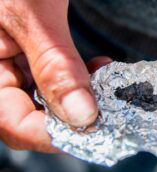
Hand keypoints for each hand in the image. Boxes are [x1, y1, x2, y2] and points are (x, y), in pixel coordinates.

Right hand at [0, 0, 110, 151]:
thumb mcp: (32, 14)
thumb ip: (55, 67)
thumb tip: (82, 118)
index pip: (12, 122)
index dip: (53, 135)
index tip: (94, 132)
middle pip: (30, 115)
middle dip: (72, 117)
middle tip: (107, 111)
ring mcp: (11, 61)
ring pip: (46, 99)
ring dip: (80, 97)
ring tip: (104, 83)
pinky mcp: (29, 51)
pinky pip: (52, 77)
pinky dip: (78, 78)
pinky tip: (96, 67)